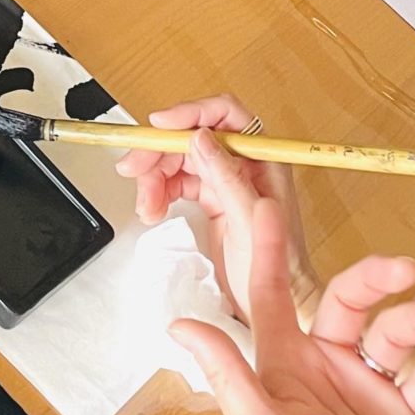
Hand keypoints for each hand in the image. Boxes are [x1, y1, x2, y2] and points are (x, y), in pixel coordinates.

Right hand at [117, 94, 317, 319]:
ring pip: (180, 160)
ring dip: (155, 178)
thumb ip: (226, 177)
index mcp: (260, 158)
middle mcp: (242, 163)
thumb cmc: (279, 265)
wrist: (281, 300)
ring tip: (146, 206)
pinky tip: (153, 210)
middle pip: (192, 138)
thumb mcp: (249, 220)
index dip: (190, 114)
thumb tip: (200, 138)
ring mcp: (226, 180)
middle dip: (160, 152)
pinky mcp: (212, 198)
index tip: (159, 126)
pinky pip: (179, 182)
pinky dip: (160, 192)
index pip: (224, 115)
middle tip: (134, 169)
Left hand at [172, 135, 414, 414]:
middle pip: (349, 304)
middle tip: (403, 268)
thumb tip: (178, 322)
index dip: (268, 254)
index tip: (269, 208)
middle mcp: (324, 373)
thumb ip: (229, 373)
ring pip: (394, 336)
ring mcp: (366, 395)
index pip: (272, 298)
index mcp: (282, 370)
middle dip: (374, 278)